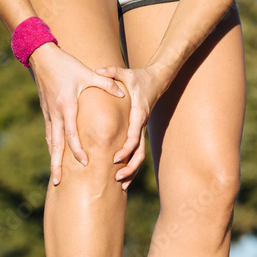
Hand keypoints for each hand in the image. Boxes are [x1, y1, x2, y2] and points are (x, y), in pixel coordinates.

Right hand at [28, 43, 124, 185]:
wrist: (41, 56)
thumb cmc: (66, 64)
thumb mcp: (87, 73)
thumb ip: (106, 83)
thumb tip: (123, 92)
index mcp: (66, 106)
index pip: (71, 134)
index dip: (77, 150)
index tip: (84, 163)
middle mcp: (55, 113)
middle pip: (56, 145)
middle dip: (57, 164)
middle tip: (57, 181)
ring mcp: (49, 113)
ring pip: (51, 141)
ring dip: (53, 159)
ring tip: (54, 176)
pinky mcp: (46, 111)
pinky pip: (49, 133)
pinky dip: (51, 146)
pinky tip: (54, 155)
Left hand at [95, 64, 169, 190]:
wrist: (157, 80)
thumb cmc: (139, 77)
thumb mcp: (126, 72)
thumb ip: (112, 72)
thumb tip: (99, 70)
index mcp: (138, 114)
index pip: (133, 136)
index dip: (125, 149)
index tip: (115, 159)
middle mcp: (141, 125)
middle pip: (139, 152)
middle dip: (129, 167)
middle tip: (117, 178)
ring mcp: (141, 130)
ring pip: (139, 156)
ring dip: (131, 171)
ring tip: (120, 185)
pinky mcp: (139, 132)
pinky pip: (137, 152)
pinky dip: (131, 165)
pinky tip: (123, 178)